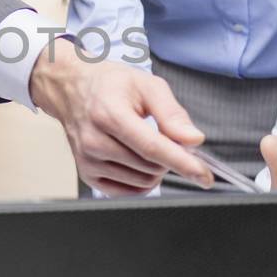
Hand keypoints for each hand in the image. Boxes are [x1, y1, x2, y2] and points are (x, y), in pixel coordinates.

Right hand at [30, 47, 211, 194]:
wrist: (72, 89)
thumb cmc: (109, 85)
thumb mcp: (147, 85)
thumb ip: (172, 113)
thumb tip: (193, 140)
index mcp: (109, 114)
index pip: (152, 148)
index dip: (182, 163)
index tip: (204, 176)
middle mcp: (94, 141)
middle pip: (151, 167)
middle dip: (169, 158)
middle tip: (165, 137)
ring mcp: (88, 161)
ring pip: (142, 182)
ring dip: (155, 169)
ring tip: (146, 144)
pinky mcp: (87, 175)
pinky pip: (127, 191)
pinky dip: (141, 180)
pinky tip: (137, 160)